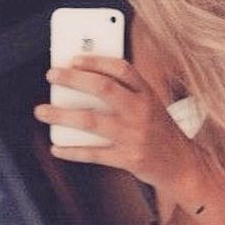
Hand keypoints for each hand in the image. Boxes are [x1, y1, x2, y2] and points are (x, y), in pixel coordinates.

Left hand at [33, 55, 208, 205]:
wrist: (183, 165)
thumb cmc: (160, 132)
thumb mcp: (151, 106)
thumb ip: (125, 94)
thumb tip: (81, 84)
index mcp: (149, 94)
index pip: (122, 69)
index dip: (96, 61)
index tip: (74, 59)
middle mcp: (142, 111)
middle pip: (103, 88)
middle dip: (73, 80)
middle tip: (52, 75)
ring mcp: (135, 135)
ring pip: (91, 121)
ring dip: (61, 115)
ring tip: (41, 110)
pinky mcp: (128, 159)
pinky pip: (93, 153)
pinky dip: (71, 151)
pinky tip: (57, 147)